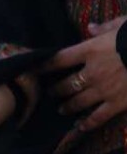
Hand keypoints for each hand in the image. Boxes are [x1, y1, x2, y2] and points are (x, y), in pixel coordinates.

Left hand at [44, 16, 126, 130]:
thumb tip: (91, 28)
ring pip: (78, 102)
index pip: (60, 59)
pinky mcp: (118, 103)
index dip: (45, 66)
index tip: (35, 71)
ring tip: (62, 110)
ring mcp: (104, 89)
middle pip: (67, 84)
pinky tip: (80, 127)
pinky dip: (87, 123)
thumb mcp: (123, 25)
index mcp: (92, 50)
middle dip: (56, 90)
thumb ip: (106, 28)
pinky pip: (98, 117)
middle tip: (50, 93)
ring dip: (68, 107)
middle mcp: (93, 72)